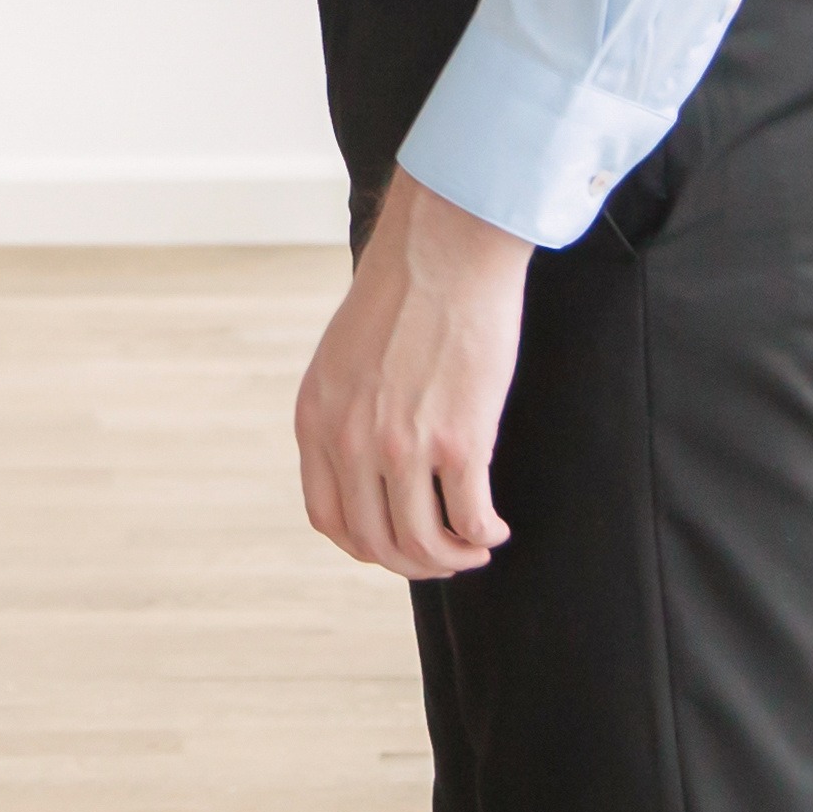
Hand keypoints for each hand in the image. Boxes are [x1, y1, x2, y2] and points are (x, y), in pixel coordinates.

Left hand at [294, 173, 532, 578]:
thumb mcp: (343, 358)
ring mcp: (403, 445)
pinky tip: (496, 528)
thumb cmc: (405, 294)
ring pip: (422, 542)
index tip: (395, 543)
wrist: (444, 249)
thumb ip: (346, 413)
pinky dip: (484, 535)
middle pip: (376, 542)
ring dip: (452, 558)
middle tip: (445, 555)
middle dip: (414, 562)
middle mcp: (352, 440)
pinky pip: (469, 518)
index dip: (365, 546)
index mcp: (317, 420)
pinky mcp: (459, 440)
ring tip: (475, 546)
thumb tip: (370, 467)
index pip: (328, 518)